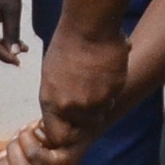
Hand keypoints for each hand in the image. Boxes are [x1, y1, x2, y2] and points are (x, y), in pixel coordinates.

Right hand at [0, 0, 25, 65]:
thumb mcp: (13, 11)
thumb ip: (13, 33)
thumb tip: (14, 53)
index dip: (6, 57)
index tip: (19, 62)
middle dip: (5, 55)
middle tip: (21, 57)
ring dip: (5, 50)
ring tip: (23, 49)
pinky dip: (3, 43)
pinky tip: (18, 43)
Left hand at [37, 24, 133, 151]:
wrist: (89, 27)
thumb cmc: (65, 45)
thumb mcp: (50, 75)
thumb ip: (56, 98)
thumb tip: (61, 111)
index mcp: (52, 102)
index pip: (58, 137)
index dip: (64, 132)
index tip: (68, 123)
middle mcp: (73, 107)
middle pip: (83, 127)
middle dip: (85, 119)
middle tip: (86, 100)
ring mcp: (95, 102)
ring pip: (100, 114)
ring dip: (99, 104)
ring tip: (94, 82)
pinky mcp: (114, 92)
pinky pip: (113, 99)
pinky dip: (110, 90)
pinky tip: (104, 74)